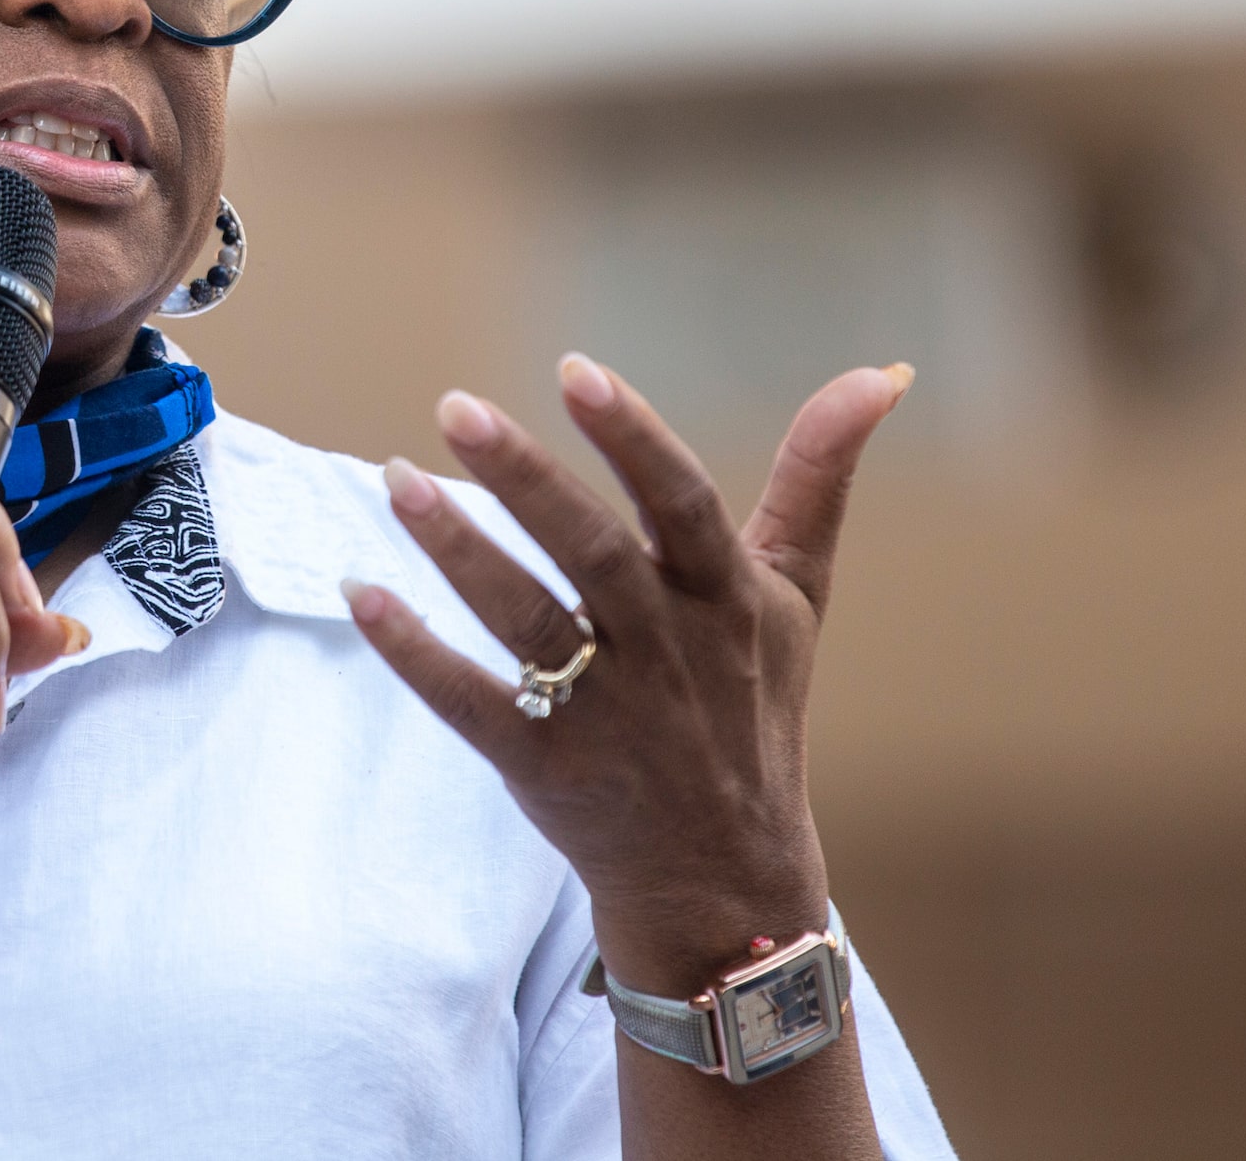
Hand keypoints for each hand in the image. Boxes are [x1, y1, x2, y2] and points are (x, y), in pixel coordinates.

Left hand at [342, 354, 911, 994]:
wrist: (726, 876)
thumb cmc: (752, 704)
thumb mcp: (797, 594)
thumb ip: (818, 479)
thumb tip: (884, 371)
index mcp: (727, 599)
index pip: (681, 504)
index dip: (633, 437)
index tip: (576, 369)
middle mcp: (669, 654)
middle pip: (592, 554)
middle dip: (526, 480)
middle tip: (455, 407)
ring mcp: (607, 717)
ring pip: (526, 622)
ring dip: (457, 550)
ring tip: (391, 479)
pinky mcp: (548, 770)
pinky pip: (473, 705)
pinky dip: (416, 654)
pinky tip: (362, 595)